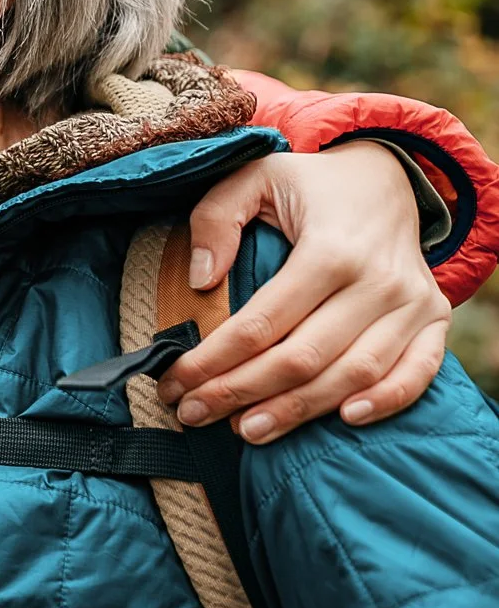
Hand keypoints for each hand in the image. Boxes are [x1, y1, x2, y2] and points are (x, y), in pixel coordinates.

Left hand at [158, 141, 450, 443]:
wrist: (385, 178)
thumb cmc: (308, 186)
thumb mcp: (253, 177)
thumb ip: (216, 218)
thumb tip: (200, 280)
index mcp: (330, 248)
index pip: (263, 322)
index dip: (214, 360)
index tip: (174, 382)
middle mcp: (377, 280)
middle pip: (303, 357)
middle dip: (240, 392)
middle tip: (193, 414)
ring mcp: (412, 303)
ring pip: (352, 374)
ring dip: (297, 410)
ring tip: (246, 430)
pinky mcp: (434, 319)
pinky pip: (418, 372)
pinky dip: (387, 401)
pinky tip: (344, 419)